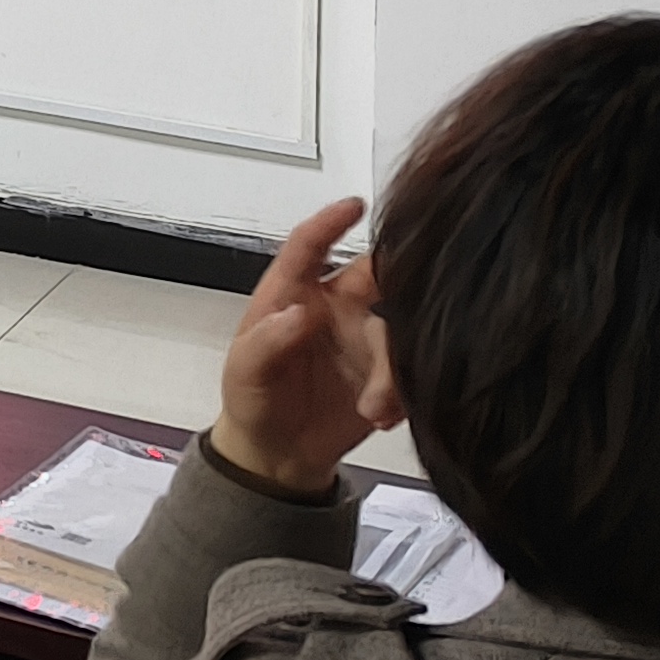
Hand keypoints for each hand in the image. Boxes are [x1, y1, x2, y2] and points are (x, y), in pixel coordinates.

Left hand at [206, 195, 399, 496]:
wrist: (278, 454)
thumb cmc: (253, 401)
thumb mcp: (246, 372)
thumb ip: (268, 342)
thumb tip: (296, 314)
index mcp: (293, 294)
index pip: (309, 246)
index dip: (329, 222)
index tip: (354, 205)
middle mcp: (335, 308)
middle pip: (378, 279)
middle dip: (396, 298)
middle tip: (396, 332)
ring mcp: (365, 339)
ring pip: (402, 329)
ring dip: (394, 369)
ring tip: (373, 405)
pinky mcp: (388, 373)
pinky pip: (413, 369)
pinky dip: (403, 394)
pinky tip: (382, 415)